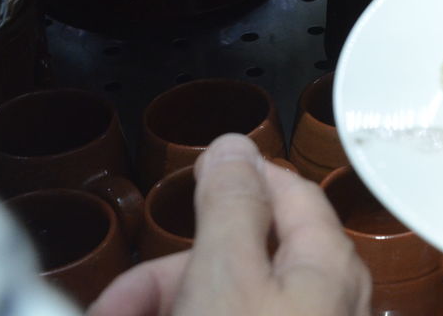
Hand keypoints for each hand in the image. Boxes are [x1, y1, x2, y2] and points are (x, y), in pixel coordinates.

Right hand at [89, 134, 369, 315]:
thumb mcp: (227, 277)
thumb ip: (230, 205)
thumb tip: (233, 145)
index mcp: (328, 263)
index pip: (285, 189)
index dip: (229, 180)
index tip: (183, 187)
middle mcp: (327, 301)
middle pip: (243, 257)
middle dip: (167, 273)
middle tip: (114, 301)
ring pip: (227, 302)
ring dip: (165, 303)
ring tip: (115, 314)